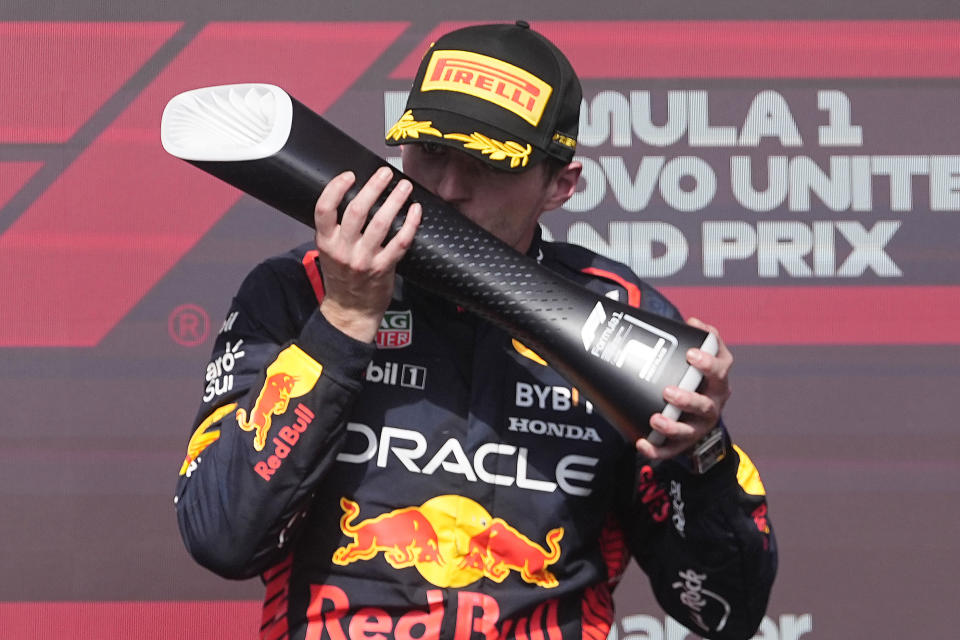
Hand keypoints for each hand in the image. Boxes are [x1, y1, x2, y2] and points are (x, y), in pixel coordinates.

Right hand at [313, 166, 421, 341]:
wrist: (350, 310)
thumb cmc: (341, 277)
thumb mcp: (329, 251)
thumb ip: (336, 229)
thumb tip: (354, 197)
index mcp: (326, 241)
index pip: (324, 208)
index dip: (336, 188)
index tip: (350, 175)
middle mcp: (343, 249)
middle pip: (356, 211)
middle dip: (373, 187)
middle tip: (385, 173)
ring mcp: (364, 260)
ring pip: (381, 223)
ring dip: (394, 200)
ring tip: (404, 186)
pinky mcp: (383, 268)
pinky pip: (400, 242)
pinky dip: (410, 224)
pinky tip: (415, 210)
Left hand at [636, 317, 732, 458]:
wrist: (698, 409)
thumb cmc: (697, 376)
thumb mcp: (702, 356)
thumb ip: (699, 337)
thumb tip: (692, 321)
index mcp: (718, 379)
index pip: (721, 369)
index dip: (709, 362)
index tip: (691, 354)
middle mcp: (713, 403)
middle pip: (706, 404)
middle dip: (688, 399)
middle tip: (668, 391)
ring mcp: (700, 425)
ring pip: (691, 430)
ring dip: (673, 426)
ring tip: (656, 419)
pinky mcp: (686, 442)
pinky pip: (672, 449)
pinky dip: (658, 449)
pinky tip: (642, 444)